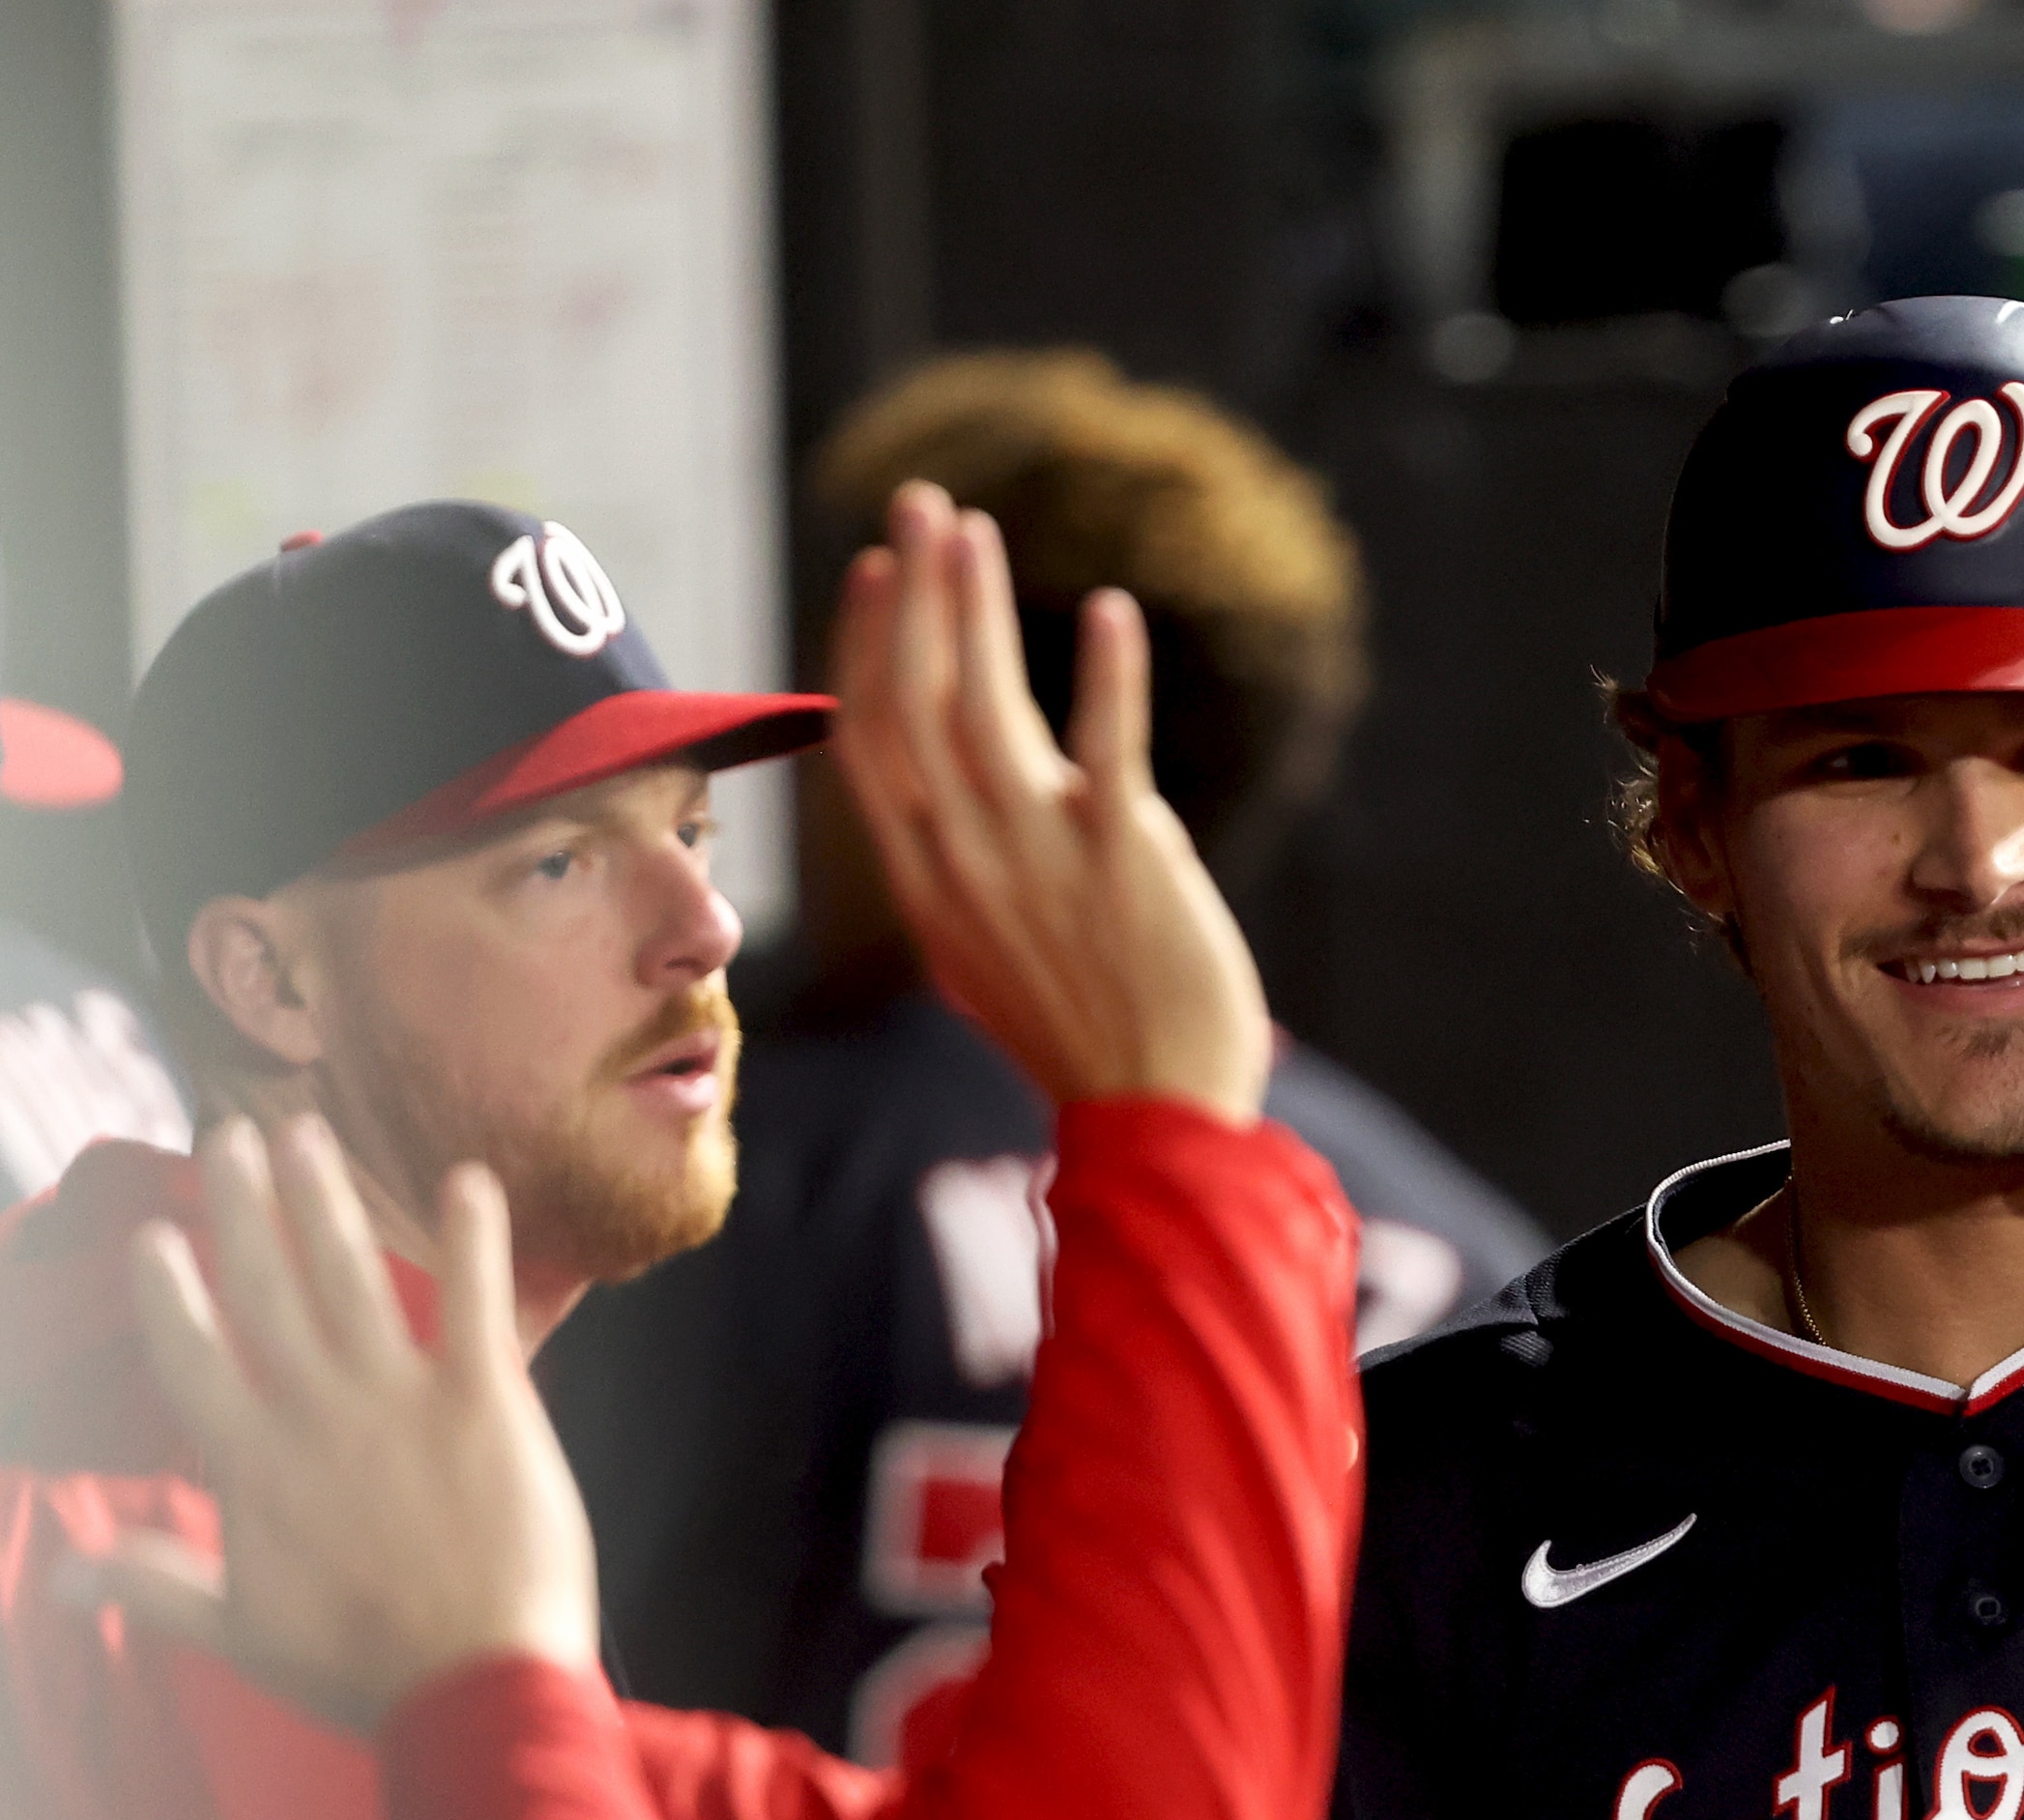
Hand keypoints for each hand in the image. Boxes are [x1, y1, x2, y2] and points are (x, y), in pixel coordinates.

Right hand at [84, 1120, 598, 1729]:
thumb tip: (58, 1574)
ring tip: (302, 1131)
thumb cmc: (361, 1672)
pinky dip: (473, 1237)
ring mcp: (402, 1400)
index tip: (152, 1235)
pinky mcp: (489, 1403)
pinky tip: (469, 1176)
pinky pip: (477, 1302)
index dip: (168, 1290)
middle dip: (241, 1205)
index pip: (191, 1354)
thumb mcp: (239, 1634)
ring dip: (324, 1198)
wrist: (475, 1693)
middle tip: (226, 1133)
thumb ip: (153, 1585)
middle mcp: (316, 1412)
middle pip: (264, 1288)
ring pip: (351, 1276)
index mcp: (251, 1464)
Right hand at [827, 478, 1272, 1124]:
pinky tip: (1110, 611)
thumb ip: (959, 868)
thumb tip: (946, 802)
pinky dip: (1109, 675)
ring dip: (974, 608)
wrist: (1158, 1111)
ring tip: (972, 529)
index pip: (872, 739)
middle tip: (919, 504)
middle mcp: (964, 858)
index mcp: (926, 879)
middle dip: (910, 592)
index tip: (872, 573)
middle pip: (914, 700)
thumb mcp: (980, 952)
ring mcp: (1039, 855)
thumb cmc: (1081, 1031)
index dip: (865, 646)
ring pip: (984, 706)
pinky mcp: (1123, 855)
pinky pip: (1109, 745)